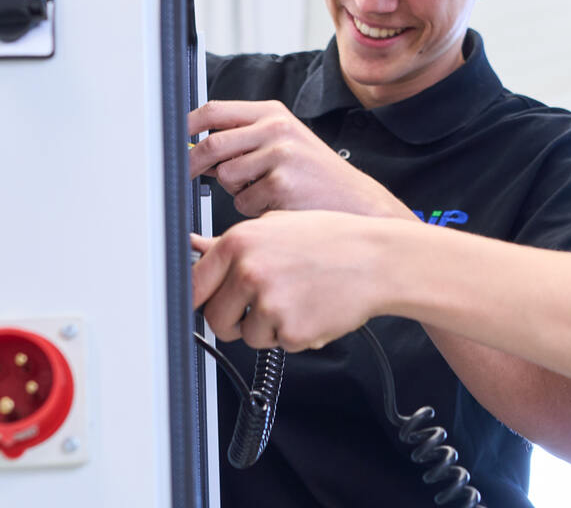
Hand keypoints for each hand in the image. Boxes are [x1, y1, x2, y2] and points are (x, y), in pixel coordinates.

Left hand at [188, 100, 411, 218]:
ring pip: (226, 176)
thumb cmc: (317, 178)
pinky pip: (243, 201)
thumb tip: (196, 149)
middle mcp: (276, 128)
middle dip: (193, 165)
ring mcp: (279, 154)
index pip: (214, 110)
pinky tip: (278, 204)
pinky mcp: (281, 183)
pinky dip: (253, 209)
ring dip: (236, 191)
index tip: (171, 139)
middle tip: (187, 178)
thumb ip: (247, 138)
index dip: (186, 126)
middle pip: (212, 144)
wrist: (356, 203)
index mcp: (273, 113)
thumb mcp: (286, 143)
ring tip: (264, 192)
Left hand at [190, 211, 396, 350]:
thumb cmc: (332, 240)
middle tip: (257, 308)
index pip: (194, 284)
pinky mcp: (292, 330)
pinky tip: (311, 309)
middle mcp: (250, 271)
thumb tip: (195, 247)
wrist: (377, 260)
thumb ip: (231, 243)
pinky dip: (294, 335)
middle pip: (214, 318)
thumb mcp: (276, 226)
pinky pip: (279, 345)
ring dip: (267, 328)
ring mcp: (270, 303)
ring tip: (295, 301)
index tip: (210, 302)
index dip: (202, 298)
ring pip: (247, 336)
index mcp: (239, 242)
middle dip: (232, 320)